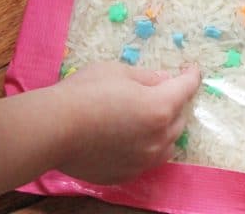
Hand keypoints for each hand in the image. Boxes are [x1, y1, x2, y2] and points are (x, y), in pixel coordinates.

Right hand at [52, 61, 200, 183]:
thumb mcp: (119, 72)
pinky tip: (132, 139)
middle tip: (163, 92)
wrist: (52, 129)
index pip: (186, 88)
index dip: (191, 76)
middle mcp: (159, 137)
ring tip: (151, 118)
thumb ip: (148, 77)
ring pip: (168, 143)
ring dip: (165, 129)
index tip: (192, 70)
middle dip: (175, 102)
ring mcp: (144, 160)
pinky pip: (147, 159)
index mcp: (160, 107)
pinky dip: (147, 147)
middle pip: (180, 118)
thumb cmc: (84, 93)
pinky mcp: (127, 174)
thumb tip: (164, 82)